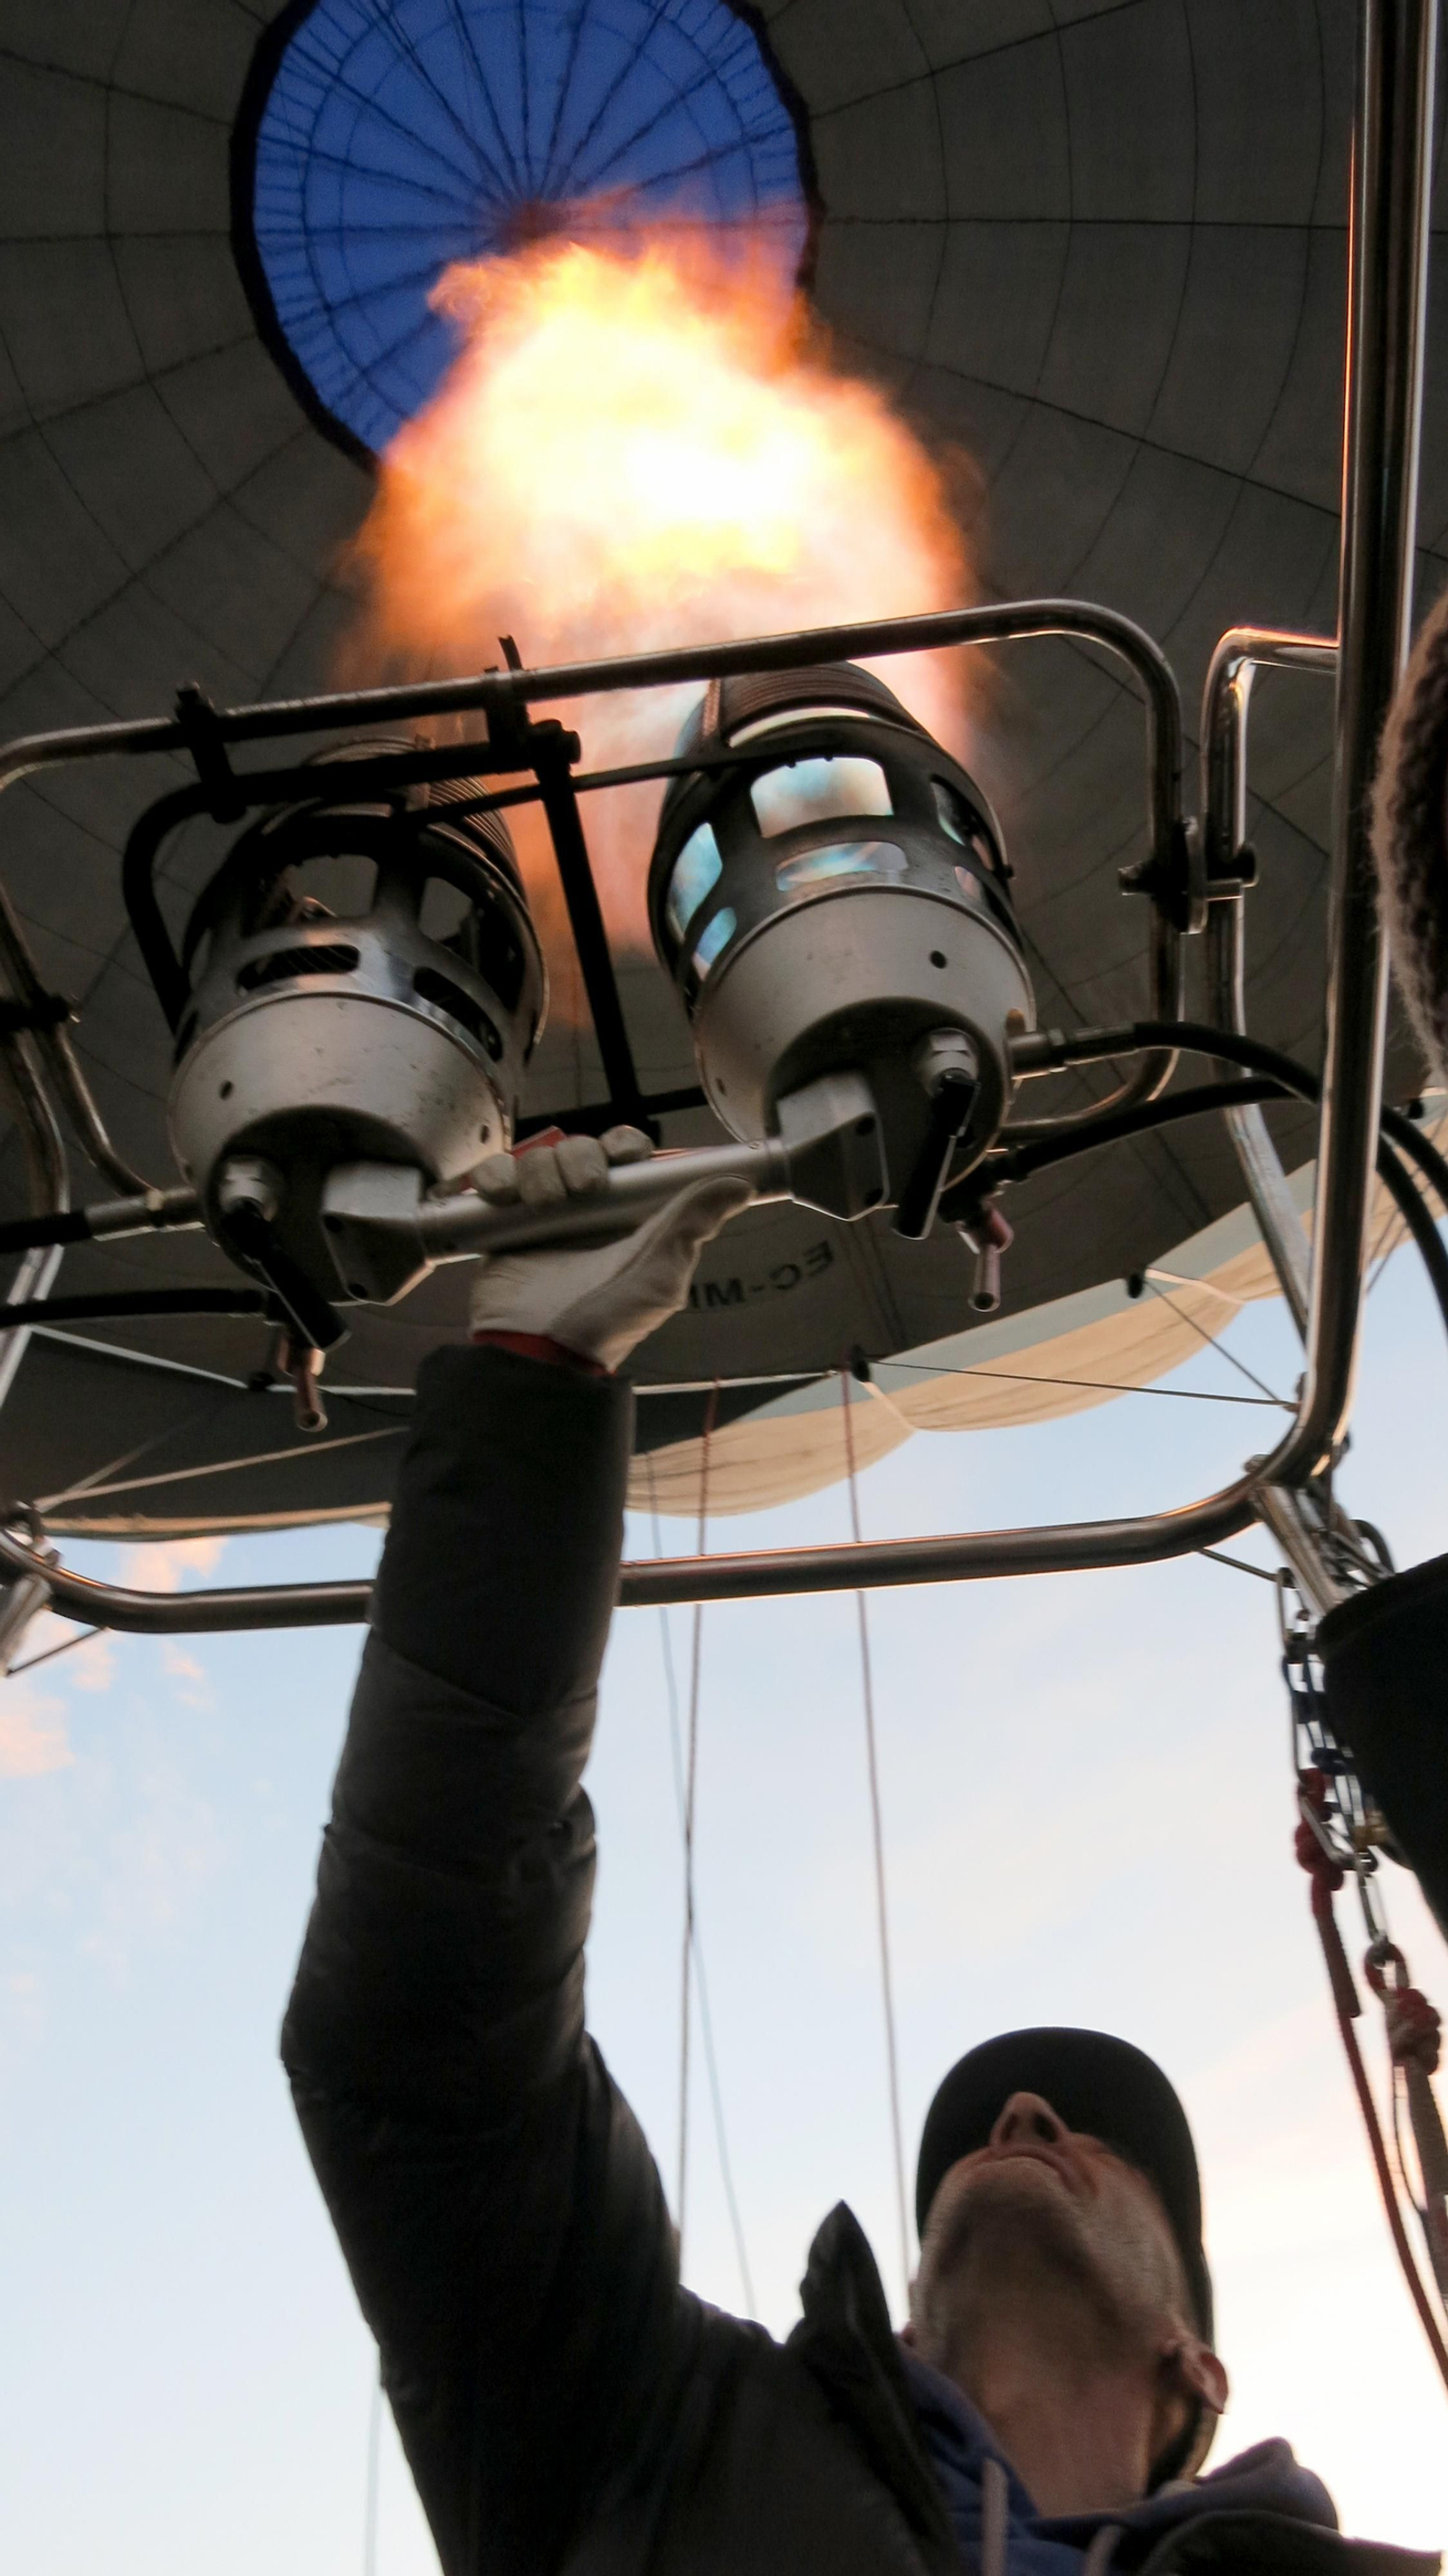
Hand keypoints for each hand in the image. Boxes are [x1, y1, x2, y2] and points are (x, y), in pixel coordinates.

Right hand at [468, 1126, 750, 1370]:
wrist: (537, 1351)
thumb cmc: (605, 1323)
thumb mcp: (660, 1275)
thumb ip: (695, 1224)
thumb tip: (740, 1185)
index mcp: (629, 1218)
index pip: (629, 1158)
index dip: (624, 1147)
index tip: (621, 1157)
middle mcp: (587, 1213)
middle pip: (582, 1149)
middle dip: (580, 1157)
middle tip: (581, 1190)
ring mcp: (543, 1215)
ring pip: (540, 1157)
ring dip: (539, 1170)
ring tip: (540, 1206)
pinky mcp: (502, 1222)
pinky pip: (497, 1176)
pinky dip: (497, 1177)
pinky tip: (504, 1198)